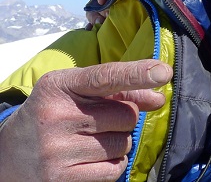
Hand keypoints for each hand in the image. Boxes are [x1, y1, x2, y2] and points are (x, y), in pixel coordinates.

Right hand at [0, 60, 171, 181]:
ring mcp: (56, 150)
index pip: (105, 77)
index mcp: (59, 86)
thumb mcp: (76, 93)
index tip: (163, 72)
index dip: (137, 73)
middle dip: (122, 118)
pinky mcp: (60, 179)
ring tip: (89, 140)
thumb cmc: (54, 115)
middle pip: (127, 114)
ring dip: (118, 142)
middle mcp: (55, 116)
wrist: (7, 155)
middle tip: (96, 122)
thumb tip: (158, 98)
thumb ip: (119, 90)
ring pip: (124, 143)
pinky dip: (112, 164)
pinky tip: (89, 159)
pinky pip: (115, 169)